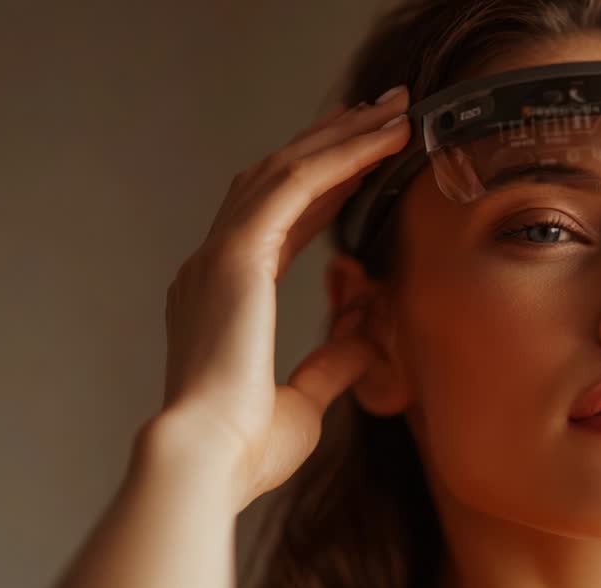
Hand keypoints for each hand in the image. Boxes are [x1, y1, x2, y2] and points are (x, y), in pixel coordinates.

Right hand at [158, 88, 409, 509]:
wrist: (208, 462)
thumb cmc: (245, 450)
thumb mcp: (305, 401)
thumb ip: (333, 363)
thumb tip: (365, 338)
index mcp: (219, 300)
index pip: (276, 224)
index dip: (321, 190)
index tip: (361, 164)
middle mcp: (212, 267)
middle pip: (277, 182)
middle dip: (333, 144)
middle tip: (382, 114)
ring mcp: (220, 256)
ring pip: (287, 170)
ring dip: (342, 137)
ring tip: (392, 112)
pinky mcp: (238, 254)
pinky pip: (295, 184)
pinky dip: (341, 156)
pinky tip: (380, 138)